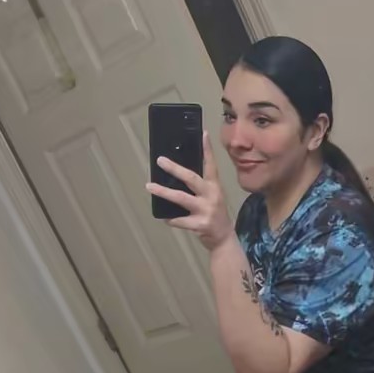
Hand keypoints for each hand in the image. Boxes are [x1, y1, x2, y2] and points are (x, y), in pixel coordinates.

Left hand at [147, 131, 234, 250]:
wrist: (224, 239)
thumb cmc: (214, 214)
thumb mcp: (212, 197)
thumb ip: (199, 187)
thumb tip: (175, 174)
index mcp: (214, 187)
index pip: (211, 165)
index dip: (207, 150)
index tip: (203, 133)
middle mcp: (211, 196)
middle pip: (191, 178)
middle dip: (175, 169)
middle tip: (160, 160)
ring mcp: (206, 210)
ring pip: (181, 198)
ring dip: (163, 192)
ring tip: (149, 186)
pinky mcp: (199, 225)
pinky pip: (180, 220)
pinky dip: (170, 219)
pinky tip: (164, 218)